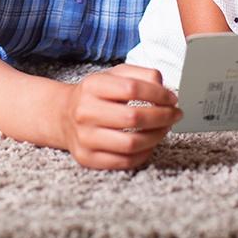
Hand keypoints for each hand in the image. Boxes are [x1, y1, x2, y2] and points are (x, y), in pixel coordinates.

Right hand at [59, 64, 181, 169]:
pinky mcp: (87, 159)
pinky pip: (125, 162)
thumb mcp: (114, 75)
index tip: (172, 98)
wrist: (63, 116)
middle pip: (133, 118)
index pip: (132, 88)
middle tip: (175, 114)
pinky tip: (150, 143)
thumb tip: (164, 89)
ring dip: (157, 137)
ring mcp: (84, 138)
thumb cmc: (96, 95)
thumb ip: (141, 75)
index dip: (159, 94)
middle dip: (163, 117)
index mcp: (92, 86)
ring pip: (131, 143)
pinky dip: (144, 153)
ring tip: (164, 128)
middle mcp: (85, 112)